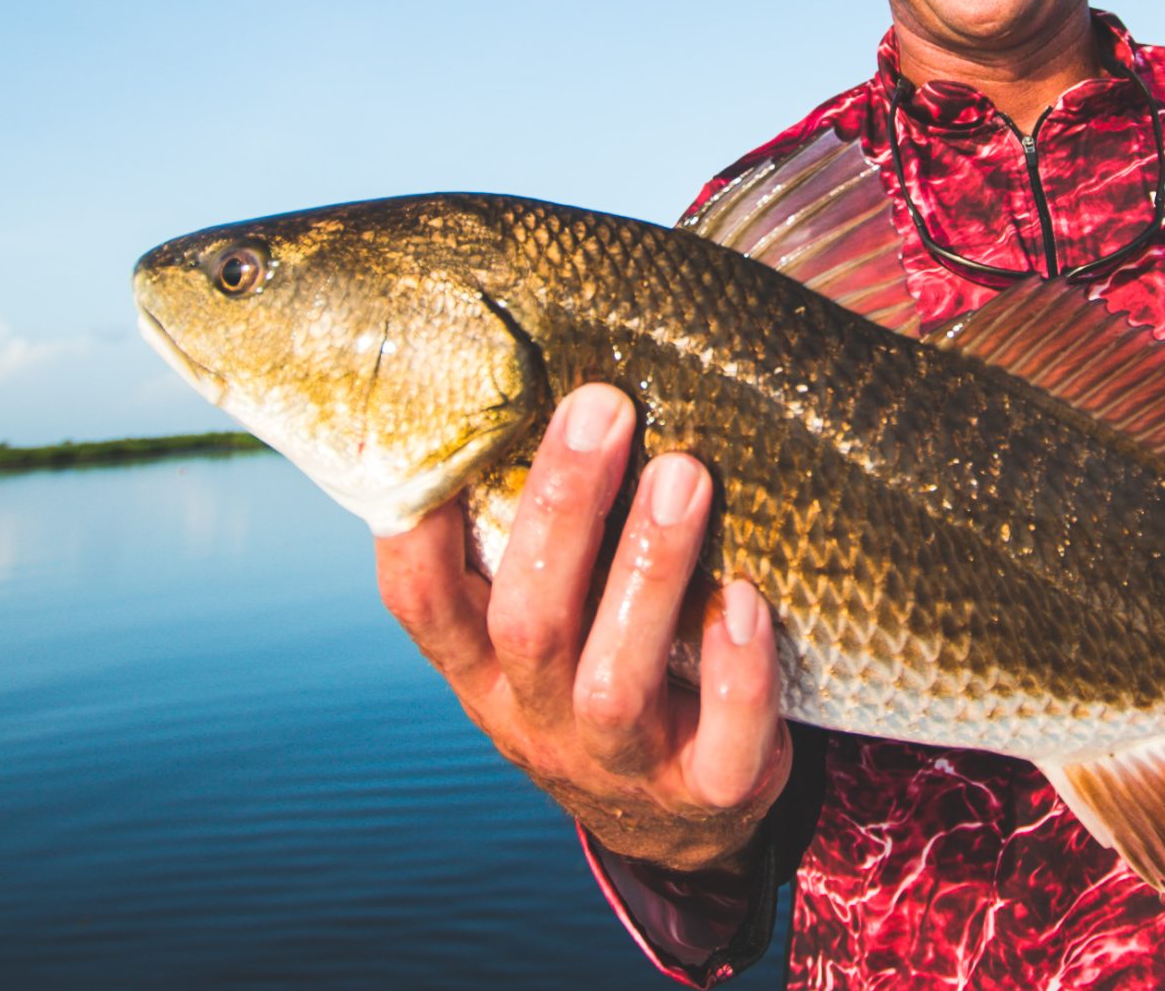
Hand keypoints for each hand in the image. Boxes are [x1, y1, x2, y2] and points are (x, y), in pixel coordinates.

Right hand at [375, 383, 791, 872]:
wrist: (673, 815)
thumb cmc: (604, 654)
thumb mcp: (550, 606)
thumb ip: (535, 520)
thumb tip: (546, 350)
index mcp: (484, 662)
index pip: (424, 599)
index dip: (415, 528)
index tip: (440, 433)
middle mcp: (537, 714)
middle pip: (528, 621)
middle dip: (562, 510)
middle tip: (604, 407)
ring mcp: (620, 760)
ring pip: (617, 680)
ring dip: (648, 572)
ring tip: (685, 474)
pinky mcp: (708, 791)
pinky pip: (722, 746)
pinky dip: (737, 674)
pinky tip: (749, 601)